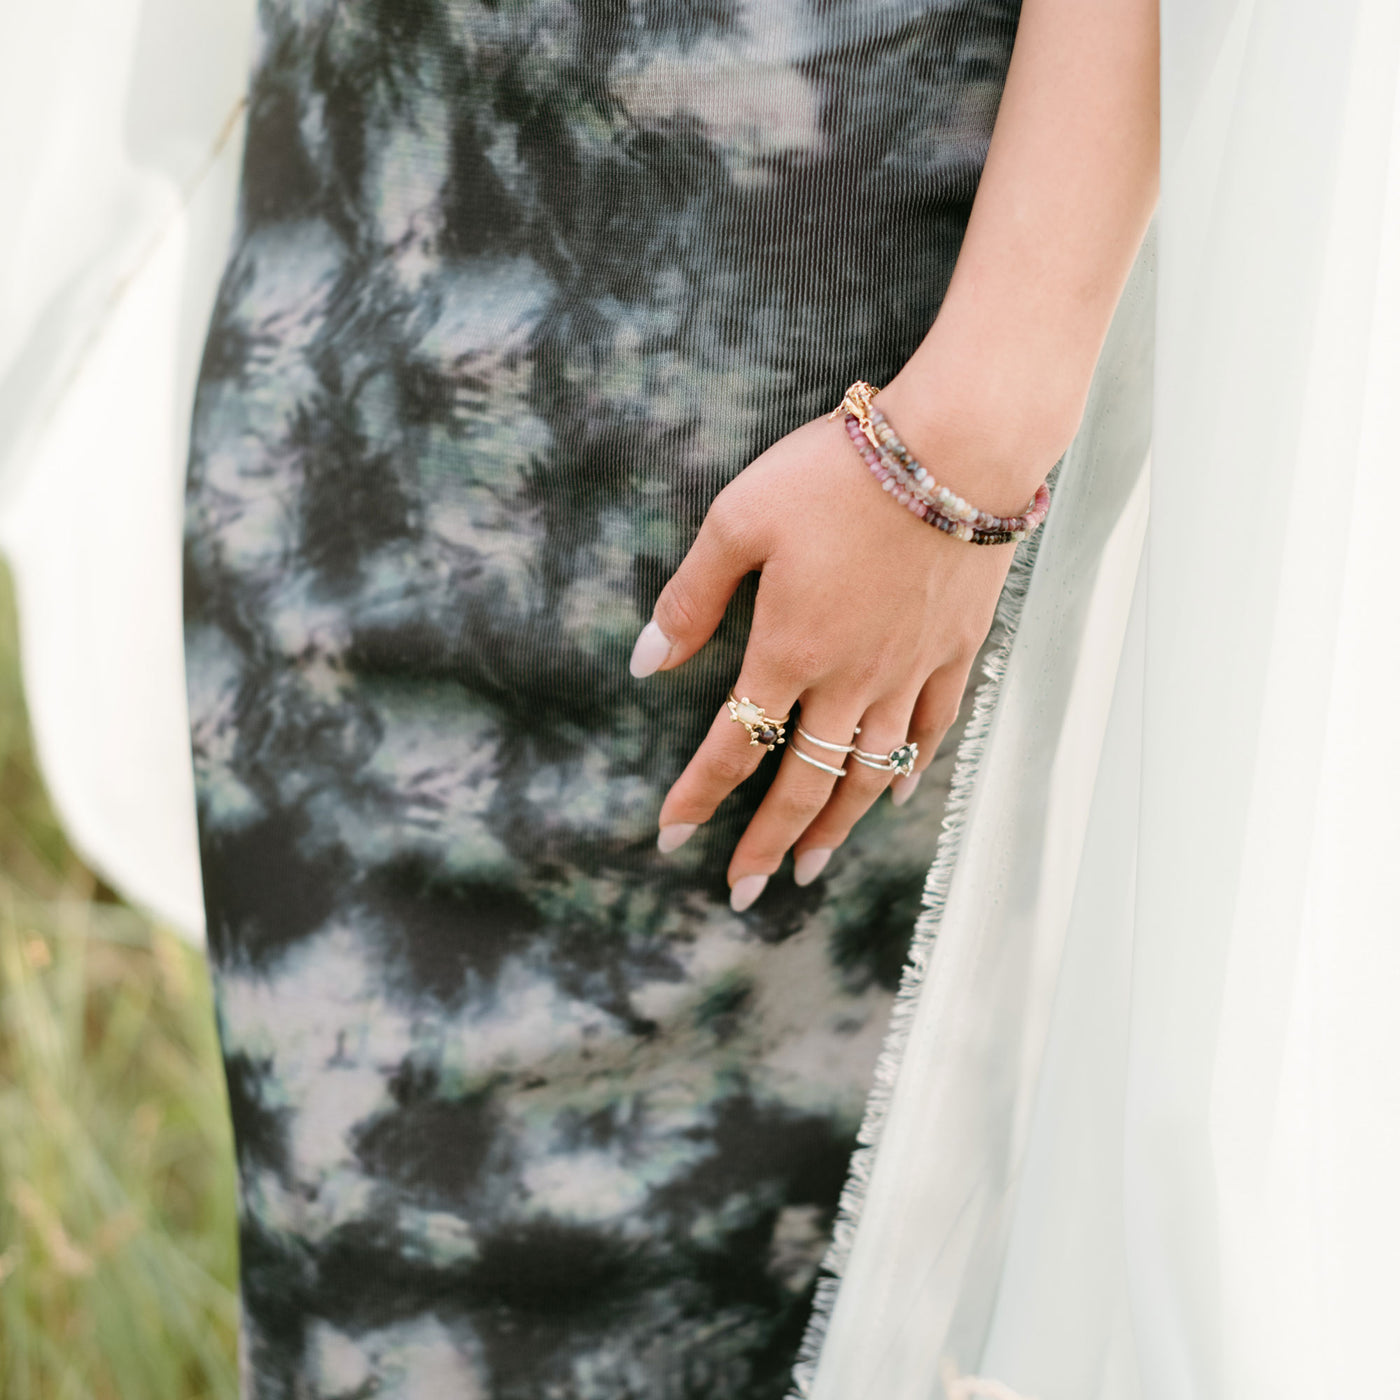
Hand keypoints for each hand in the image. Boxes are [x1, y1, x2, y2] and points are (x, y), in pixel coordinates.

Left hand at [628, 381, 1037, 910]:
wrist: (955, 449)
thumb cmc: (839, 473)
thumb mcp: (739, 518)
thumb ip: (691, 597)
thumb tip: (644, 662)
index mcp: (789, 651)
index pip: (733, 746)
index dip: (698, 796)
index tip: (671, 836)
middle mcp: (850, 679)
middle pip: (803, 783)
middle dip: (767, 842)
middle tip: (745, 889)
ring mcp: (909, 672)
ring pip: (869, 775)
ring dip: (836, 827)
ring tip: (811, 866)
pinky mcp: (955, 652)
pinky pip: (932, 732)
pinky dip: (908, 773)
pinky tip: (894, 795)